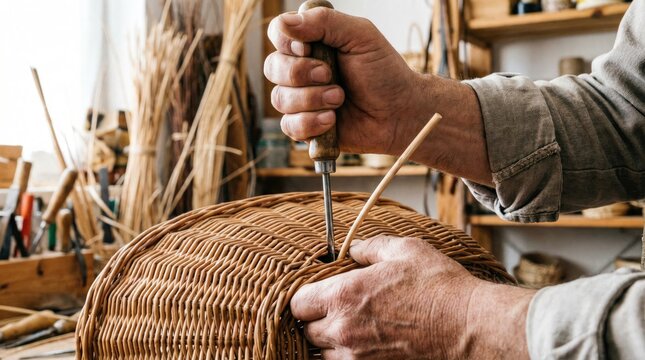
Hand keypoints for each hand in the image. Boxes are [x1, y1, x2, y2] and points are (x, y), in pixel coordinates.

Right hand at [264, 8, 494, 184]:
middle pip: (272, 67)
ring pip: (280, 98)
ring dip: (311, 99)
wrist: (400, 113)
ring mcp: (301, 100)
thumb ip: (324, 21)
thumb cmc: (385, 73)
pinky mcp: (305, 127)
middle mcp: (301, 70)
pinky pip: (289, 126)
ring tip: (340, 99)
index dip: (286, 42)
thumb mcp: (360, 36)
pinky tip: (332, 120)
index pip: (278, 34)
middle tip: (330, 75)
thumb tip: (285, 22)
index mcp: (312, 43)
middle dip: (301, 73)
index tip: (309, 48)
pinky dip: (311, 123)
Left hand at [290, 236, 534, 358]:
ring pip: (323, 353)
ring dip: (330, 341)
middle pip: (306, 330)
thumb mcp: (404, 250)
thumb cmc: (437, 285)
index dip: (306, 296)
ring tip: (352, 327)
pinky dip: (347, 357)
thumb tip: (354, 249)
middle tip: (336, 308)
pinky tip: (365, 343)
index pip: (298, 303)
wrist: (468, 325)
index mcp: (343, 296)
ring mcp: (356, 357)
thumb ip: (370, 247)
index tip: (318, 292)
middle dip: (317, 319)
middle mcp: (343, 330)